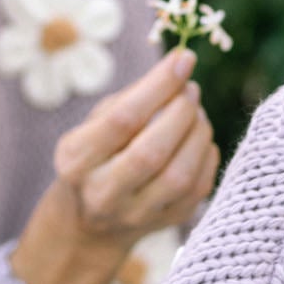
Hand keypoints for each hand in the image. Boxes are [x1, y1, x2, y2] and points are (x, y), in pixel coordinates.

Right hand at [51, 49, 219, 246]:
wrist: (89, 225)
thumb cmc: (96, 158)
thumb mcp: (94, 126)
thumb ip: (131, 98)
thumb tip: (179, 68)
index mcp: (76, 161)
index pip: (122, 121)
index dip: (158, 86)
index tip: (183, 59)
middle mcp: (102, 194)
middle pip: (152, 153)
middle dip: (181, 113)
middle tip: (191, 91)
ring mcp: (135, 216)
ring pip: (180, 177)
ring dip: (198, 135)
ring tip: (197, 114)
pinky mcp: (165, 224)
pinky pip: (198, 189)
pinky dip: (206, 157)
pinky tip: (199, 141)